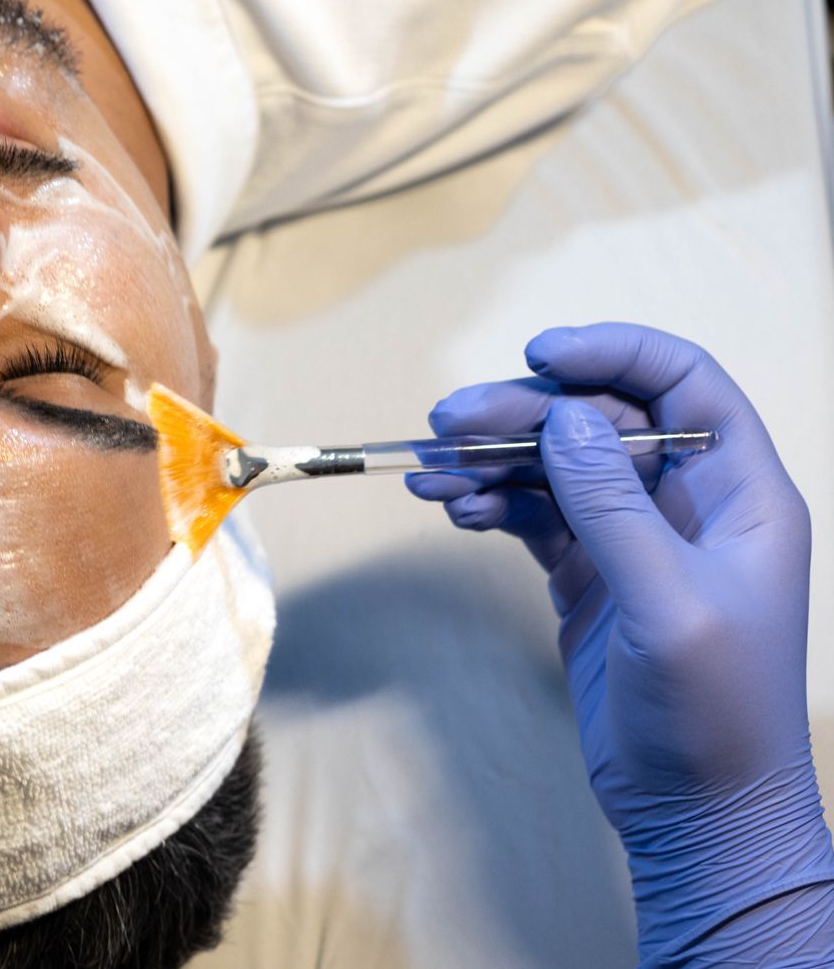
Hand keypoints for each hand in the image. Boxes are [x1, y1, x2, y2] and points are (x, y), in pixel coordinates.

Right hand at [407, 324, 833, 964]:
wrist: (698, 815)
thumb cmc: (717, 715)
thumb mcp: (671, 603)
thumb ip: (617, 506)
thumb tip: (567, 415)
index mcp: (740, 493)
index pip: (683, 384)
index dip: (615, 353)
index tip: (539, 354)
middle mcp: (689, 503)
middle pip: (599, 419)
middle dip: (521, 414)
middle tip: (445, 424)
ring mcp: (635, 538)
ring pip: (556, 464)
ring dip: (490, 460)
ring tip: (428, 475)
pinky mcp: (591, 576)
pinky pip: (533, 514)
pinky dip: (489, 503)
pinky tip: (451, 509)